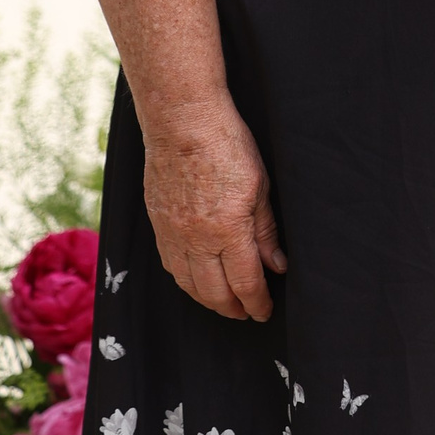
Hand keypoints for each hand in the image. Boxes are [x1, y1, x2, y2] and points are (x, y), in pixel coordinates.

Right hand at [142, 98, 287, 320]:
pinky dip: (186, 280)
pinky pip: (170, 264)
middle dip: (233, 309)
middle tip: (247, 313)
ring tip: (224, 303)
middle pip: (214, 292)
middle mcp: (196, 239)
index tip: (265, 311)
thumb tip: (277, 265)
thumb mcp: (261, 186)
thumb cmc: (227, 144)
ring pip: (188, 284)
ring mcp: (172, 233)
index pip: (245, 282)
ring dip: (208, 299)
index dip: (257, 303)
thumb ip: (266, 231)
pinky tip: (197, 280)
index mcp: (227, 231)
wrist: (181, 120)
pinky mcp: (157, 223)